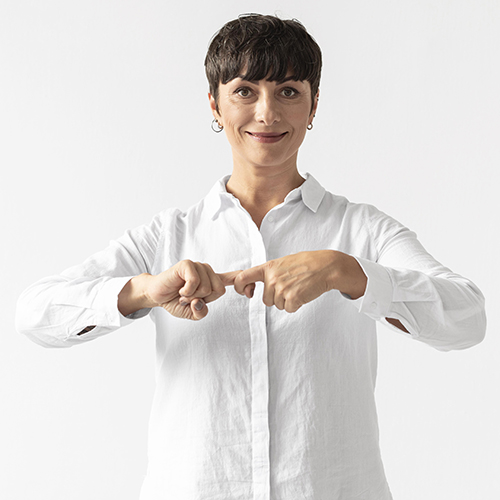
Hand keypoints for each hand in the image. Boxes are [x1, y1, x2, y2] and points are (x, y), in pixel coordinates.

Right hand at [119, 260, 238, 320]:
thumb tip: (200, 303)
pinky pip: (195, 282)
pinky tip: (179, 289)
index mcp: (212, 281)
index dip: (244, 283)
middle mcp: (208, 271)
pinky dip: (186, 291)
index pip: (233, 279)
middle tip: (189, 298)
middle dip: (203, 299)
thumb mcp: (192, 313)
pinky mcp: (187, 265)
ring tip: (182, 293)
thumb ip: (201, 312)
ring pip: (207, 288)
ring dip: (191, 296)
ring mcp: (198, 266)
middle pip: (219, 290)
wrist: (157, 295)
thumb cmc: (175, 301)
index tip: (251, 290)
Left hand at [233, 250, 366, 312]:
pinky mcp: (292, 298)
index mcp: (268, 267)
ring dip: (287, 300)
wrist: (326, 266)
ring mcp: (281, 289)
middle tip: (291, 285)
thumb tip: (253, 282)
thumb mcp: (283, 262)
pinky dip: (296, 305)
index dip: (239, 287)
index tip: (244, 291)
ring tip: (298, 287)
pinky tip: (303, 293)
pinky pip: (288, 309)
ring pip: (278, 305)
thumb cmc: (307, 263)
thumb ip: (269, 272)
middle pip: (266, 300)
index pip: (242, 277)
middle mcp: (272, 278)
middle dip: (277, 297)